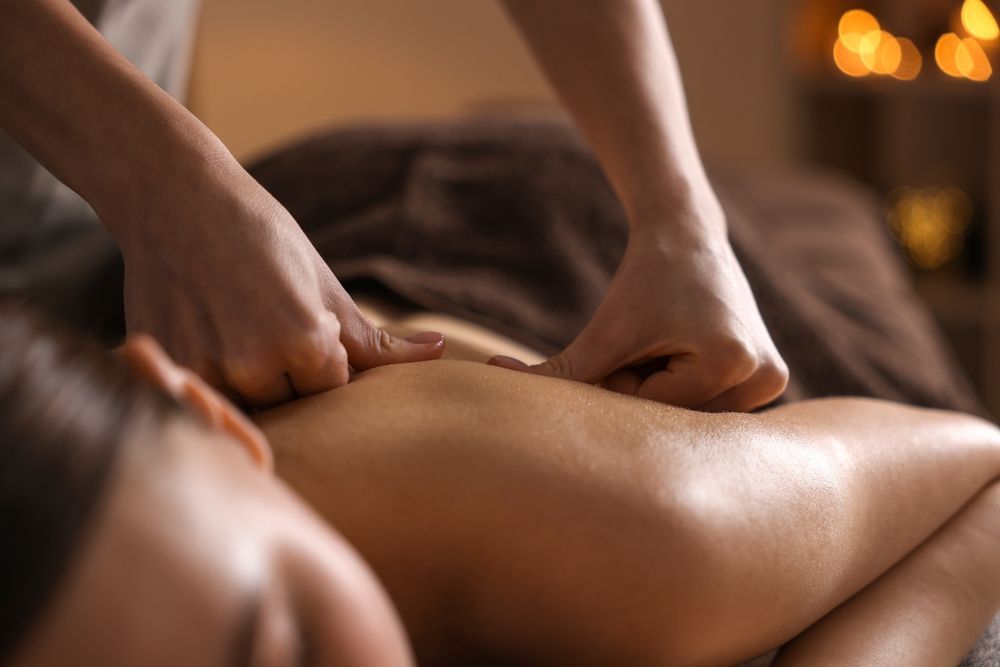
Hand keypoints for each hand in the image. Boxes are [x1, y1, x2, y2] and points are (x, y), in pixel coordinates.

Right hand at [117, 172, 444, 407]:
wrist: (174, 198)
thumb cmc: (260, 234)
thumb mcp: (324, 283)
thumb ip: (376, 340)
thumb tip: (439, 351)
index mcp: (305, 342)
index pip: (333, 390)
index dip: (320, 359)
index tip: (297, 319)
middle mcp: (255, 366)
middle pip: (291, 405)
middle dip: (285, 375)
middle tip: (260, 320)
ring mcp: (204, 372)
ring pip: (248, 407)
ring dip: (246, 383)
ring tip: (231, 326)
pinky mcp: (165, 370)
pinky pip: (204, 400)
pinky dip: (209, 381)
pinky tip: (204, 332)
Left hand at [489, 226, 787, 411]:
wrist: (687, 235)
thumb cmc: (642, 281)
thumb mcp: (602, 333)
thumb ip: (556, 373)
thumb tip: (492, 380)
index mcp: (730, 364)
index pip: (650, 411)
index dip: (622, 381)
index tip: (631, 339)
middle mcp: (764, 379)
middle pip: (674, 421)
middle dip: (644, 390)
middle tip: (653, 338)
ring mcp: (772, 381)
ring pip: (687, 417)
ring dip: (664, 389)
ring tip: (672, 341)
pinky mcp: (769, 378)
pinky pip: (706, 405)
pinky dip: (683, 386)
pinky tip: (688, 345)